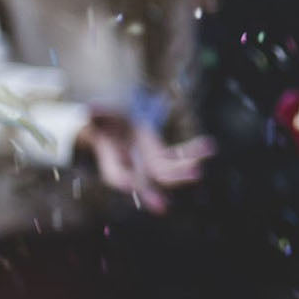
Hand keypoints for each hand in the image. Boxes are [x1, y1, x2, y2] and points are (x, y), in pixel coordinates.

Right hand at [77, 113, 212, 213]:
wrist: (112, 126)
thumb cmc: (103, 120)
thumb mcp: (98, 116)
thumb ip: (97, 113)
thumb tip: (89, 110)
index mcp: (113, 161)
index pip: (118, 176)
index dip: (125, 180)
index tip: (131, 185)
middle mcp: (134, 167)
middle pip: (150, 178)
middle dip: (163, 182)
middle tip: (179, 188)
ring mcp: (149, 163)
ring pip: (168, 171)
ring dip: (183, 170)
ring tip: (198, 169)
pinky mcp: (161, 155)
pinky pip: (179, 155)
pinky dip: (193, 152)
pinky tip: (209, 146)